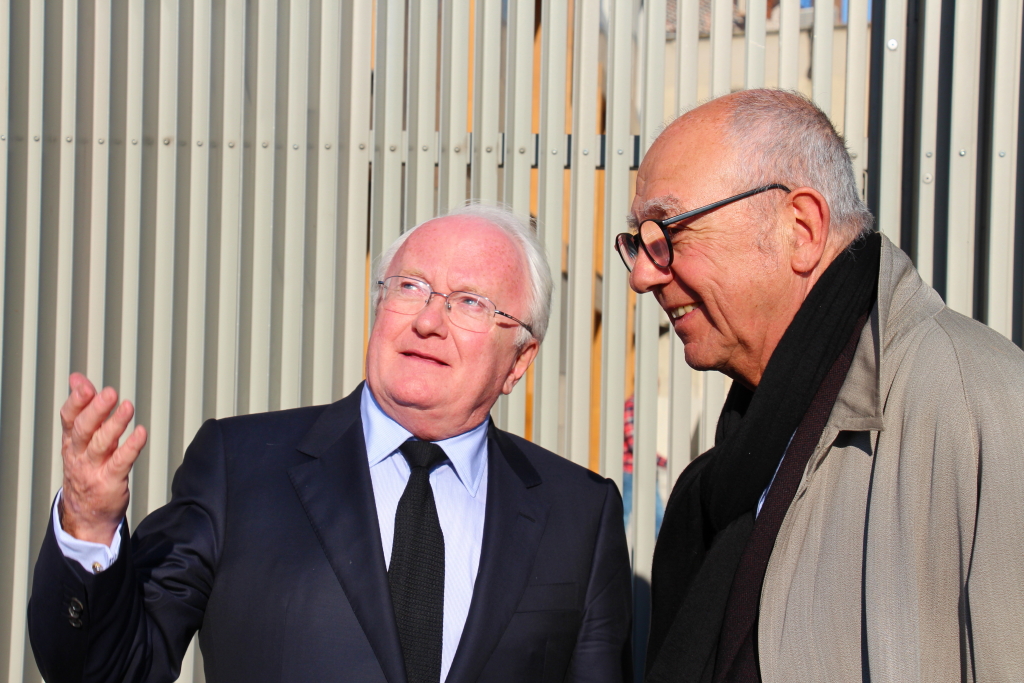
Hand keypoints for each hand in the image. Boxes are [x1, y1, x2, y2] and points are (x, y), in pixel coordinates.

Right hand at [59, 373, 147, 544]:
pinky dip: (131, 447)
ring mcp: (93, 469)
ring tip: (128, 406)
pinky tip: (141, 432)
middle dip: (95, 410)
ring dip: (114, 425)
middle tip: (109, 393)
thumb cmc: (86, 468)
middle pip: (83, 430)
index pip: (68, 419)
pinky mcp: (110, 482)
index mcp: (71, 442)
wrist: (86, 514)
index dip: (76, 402)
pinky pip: (120, 462)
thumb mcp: (80, 439)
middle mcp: (79, 455)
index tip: (85, 385)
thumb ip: (82, 408)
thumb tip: (77, 377)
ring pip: (101, 445)